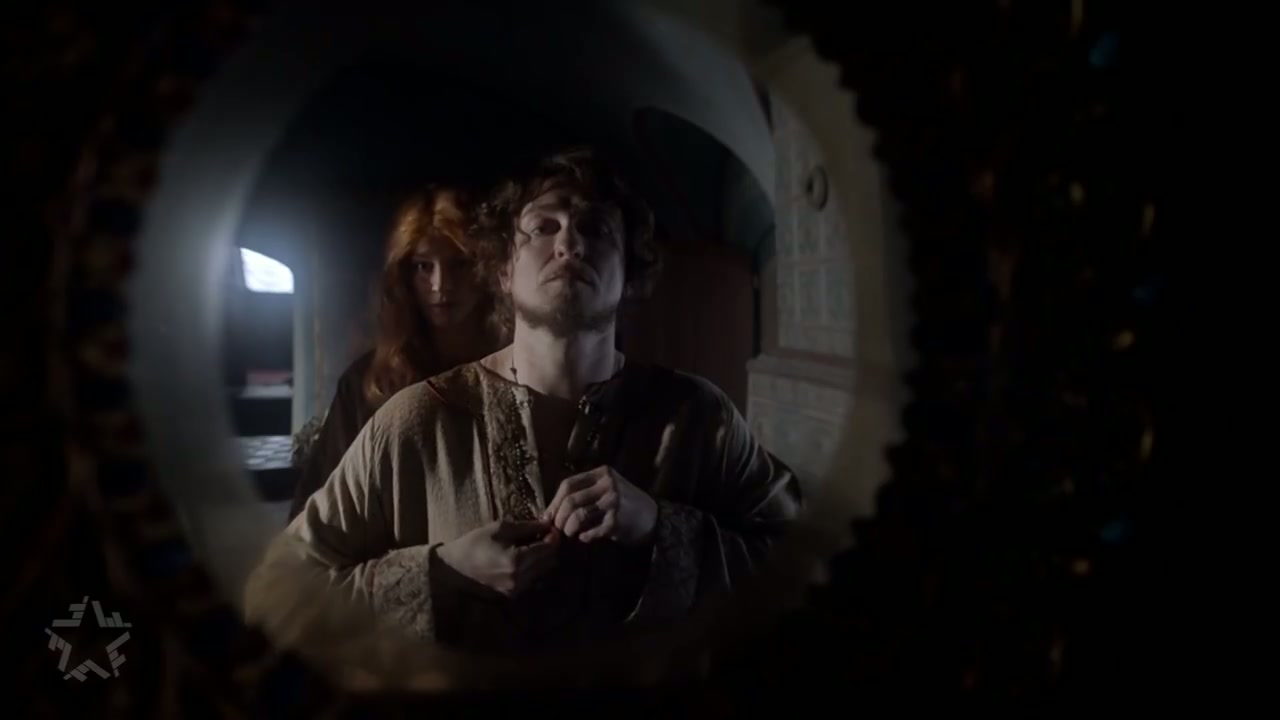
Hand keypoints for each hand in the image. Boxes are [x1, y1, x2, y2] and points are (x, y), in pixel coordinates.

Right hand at [434, 519, 558, 596]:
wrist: (453, 571)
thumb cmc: (474, 544)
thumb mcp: (499, 528)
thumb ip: (527, 526)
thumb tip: (547, 524)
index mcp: (517, 560)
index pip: (549, 548)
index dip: (552, 536)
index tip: (549, 527)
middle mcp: (521, 578)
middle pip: (550, 562)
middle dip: (550, 547)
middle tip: (542, 536)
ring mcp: (517, 590)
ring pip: (543, 572)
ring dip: (543, 559)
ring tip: (532, 547)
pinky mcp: (512, 596)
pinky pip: (532, 581)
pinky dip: (533, 569)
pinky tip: (523, 560)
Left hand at [543, 465, 656, 546]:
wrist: (654, 518)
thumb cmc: (624, 505)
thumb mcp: (606, 490)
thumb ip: (583, 495)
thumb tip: (550, 513)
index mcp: (602, 473)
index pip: (568, 484)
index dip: (554, 502)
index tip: (549, 516)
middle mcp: (608, 484)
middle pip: (571, 500)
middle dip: (559, 518)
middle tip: (558, 529)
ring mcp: (614, 502)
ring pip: (578, 515)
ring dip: (569, 528)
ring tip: (570, 534)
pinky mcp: (617, 521)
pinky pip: (592, 531)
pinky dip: (584, 537)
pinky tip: (585, 538)